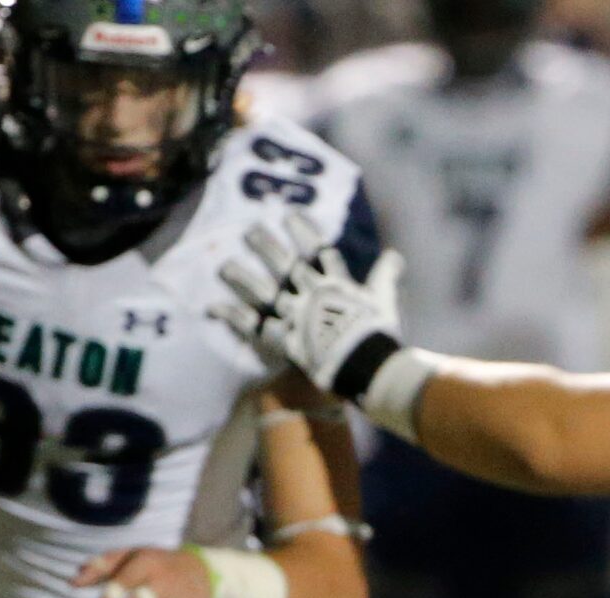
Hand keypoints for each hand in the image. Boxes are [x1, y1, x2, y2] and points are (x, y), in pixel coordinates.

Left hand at [216, 209, 405, 396]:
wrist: (371, 369)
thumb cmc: (380, 336)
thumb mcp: (385, 302)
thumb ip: (385, 277)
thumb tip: (396, 255)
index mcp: (337, 285)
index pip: (319, 251)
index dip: (303, 232)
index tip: (288, 215)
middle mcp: (312, 296)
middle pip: (285, 266)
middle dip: (266, 248)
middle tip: (248, 232)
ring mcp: (297, 317)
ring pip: (263, 293)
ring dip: (242, 279)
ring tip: (223, 267)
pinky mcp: (286, 341)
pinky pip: (255, 328)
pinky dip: (234, 319)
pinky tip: (213, 308)